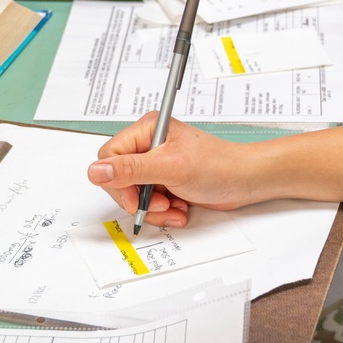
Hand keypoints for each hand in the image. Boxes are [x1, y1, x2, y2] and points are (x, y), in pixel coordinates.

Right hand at [86, 114, 262, 226]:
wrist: (246, 181)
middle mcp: (148, 145)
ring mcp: (156, 165)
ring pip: (133, 195)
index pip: (109, 156)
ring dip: (154, 209)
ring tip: (175, 207)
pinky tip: (180, 208)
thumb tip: (96, 171)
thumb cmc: (218, 165)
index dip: (117, 181)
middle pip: (119, 179)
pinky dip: (163, 212)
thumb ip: (131, 169)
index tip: (134, 197)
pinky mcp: (165, 182)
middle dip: (139, 199)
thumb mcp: (171, 167)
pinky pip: (148, 202)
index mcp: (147, 130)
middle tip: (161, 203)